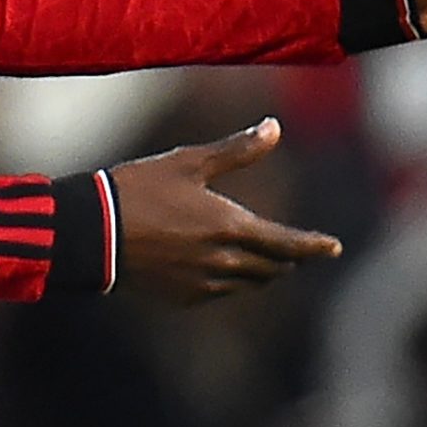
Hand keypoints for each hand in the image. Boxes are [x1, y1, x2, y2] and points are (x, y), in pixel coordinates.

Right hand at [108, 118, 340, 305]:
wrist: (92, 233)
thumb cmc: (139, 189)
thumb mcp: (189, 161)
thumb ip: (237, 150)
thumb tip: (274, 128)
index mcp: (230, 227)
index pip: (286, 243)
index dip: (313, 246)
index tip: (334, 248)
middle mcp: (222, 262)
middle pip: (271, 267)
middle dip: (286, 258)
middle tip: (296, 249)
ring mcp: (201, 284)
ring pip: (247, 283)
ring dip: (260, 271)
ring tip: (264, 259)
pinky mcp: (180, 298)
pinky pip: (219, 293)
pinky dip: (230, 281)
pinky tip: (220, 269)